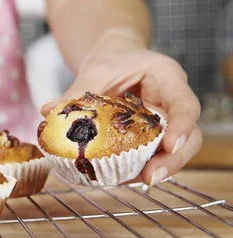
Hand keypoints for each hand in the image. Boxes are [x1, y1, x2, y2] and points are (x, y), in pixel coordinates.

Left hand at [41, 29, 201, 185]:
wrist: (116, 57)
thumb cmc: (112, 58)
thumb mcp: (96, 69)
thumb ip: (77, 91)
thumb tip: (48, 111)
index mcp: (167, 78)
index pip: (185, 104)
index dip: (182, 126)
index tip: (169, 145)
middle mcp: (173, 102)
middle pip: (189, 135)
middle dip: (172, 160)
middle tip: (149, 177)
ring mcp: (167, 121)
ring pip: (175, 150)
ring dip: (157, 168)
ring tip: (133, 181)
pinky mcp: (153, 135)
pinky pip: (153, 153)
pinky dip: (139, 166)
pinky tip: (121, 177)